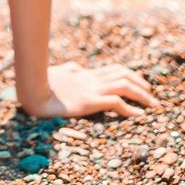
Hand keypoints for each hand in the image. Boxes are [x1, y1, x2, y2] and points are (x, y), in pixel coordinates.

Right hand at [20, 61, 159, 118]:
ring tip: (153, 105)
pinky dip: (130, 109)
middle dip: (141, 83)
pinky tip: (139, 116)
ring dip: (142, 95)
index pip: (113, 69)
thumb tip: (76, 67)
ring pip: (124, 85)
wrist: (32, 91)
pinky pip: (115, 102)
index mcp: (85, 74)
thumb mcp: (59, 73)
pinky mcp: (89, 101)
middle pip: (123, 74)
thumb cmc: (41, 84)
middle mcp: (91, 79)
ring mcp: (91, 89)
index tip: (140, 83)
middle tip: (152, 95)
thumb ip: (70, 70)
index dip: (130, 75)